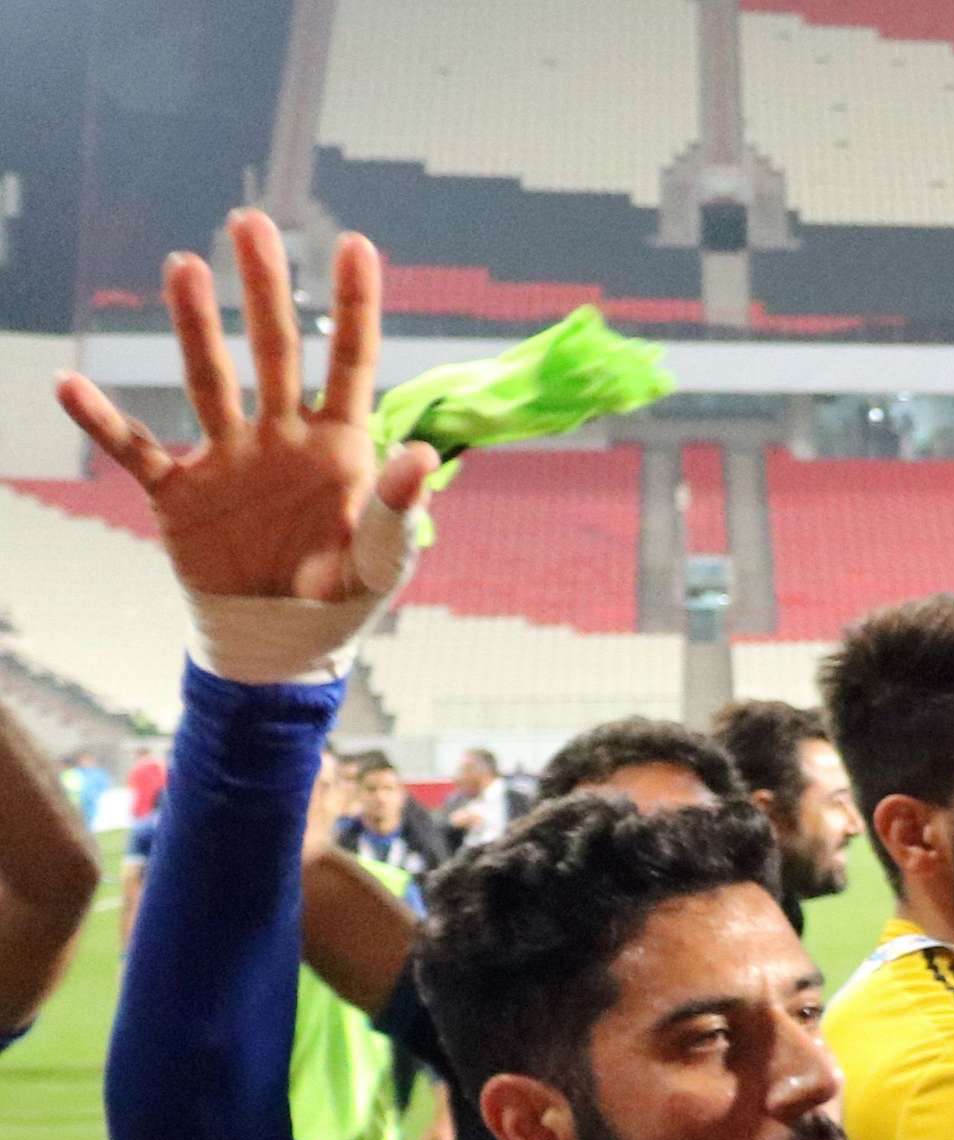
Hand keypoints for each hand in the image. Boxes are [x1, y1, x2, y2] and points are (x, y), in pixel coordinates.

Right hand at [58, 210, 437, 604]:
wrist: (282, 640)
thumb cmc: (343, 594)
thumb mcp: (381, 559)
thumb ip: (397, 509)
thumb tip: (420, 454)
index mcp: (340, 445)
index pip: (352, 362)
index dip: (355, 306)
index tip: (354, 245)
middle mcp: (282, 436)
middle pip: (274, 350)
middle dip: (265, 289)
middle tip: (253, 223)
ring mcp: (228, 458)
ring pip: (208, 380)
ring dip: (195, 328)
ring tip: (183, 268)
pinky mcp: (180, 493)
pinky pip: (136, 450)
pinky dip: (102, 422)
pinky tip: (71, 385)